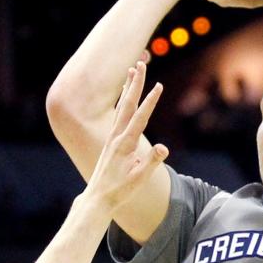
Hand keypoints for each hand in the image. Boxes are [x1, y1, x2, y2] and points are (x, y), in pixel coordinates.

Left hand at [83, 59, 168, 211]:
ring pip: (121, 106)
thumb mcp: (139, 179)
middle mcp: (117, 136)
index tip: (159, 85)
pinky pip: (118, 114)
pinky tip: (125, 94)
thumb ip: (151, 162)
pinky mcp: (112, 140)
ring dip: (129, 87)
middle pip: (127, 104)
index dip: (150, 101)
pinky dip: (123, 101)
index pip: (140, 117)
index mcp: (124, 144)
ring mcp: (113, 137)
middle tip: (140, 64)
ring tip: (133, 69)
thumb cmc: (120, 190)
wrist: (98, 198)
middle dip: (136, 84)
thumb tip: (163, 148)